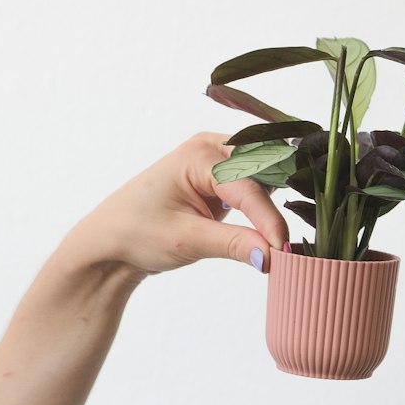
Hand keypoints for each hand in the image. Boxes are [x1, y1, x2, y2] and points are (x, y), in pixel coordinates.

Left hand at [66, 133, 287, 278]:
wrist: (110, 242)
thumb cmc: (136, 233)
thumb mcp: (188, 240)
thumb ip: (236, 245)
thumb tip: (275, 256)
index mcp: (198, 155)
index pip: (249, 187)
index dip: (270, 220)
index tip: (283, 251)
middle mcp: (211, 148)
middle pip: (266, 167)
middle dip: (281, 199)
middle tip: (293, 238)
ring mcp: (217, 160)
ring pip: (265, 174)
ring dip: (277, 201)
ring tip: (284, 235)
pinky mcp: (221, 179)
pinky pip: (257, 184)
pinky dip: (267, 204)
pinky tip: (271, 229)